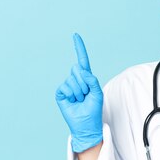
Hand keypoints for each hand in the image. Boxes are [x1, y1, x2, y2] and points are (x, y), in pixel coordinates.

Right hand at [55, 33, 103, 152]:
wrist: (86, 124)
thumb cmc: (93, 109)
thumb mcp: (98, 93)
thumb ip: (93, 80)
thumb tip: (82, 70)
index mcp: (86, 78)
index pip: (82, 60)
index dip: (79, 48)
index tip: (75, 35)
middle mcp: (76, 80)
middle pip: (77, 69)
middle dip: (84, 83)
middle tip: (86, 95)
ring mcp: (67, 86)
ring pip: (72, 79)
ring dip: (79, 91)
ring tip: (80, 100)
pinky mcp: (60, 93)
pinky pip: (65, 87)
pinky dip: (71, 94)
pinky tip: (73, 101)